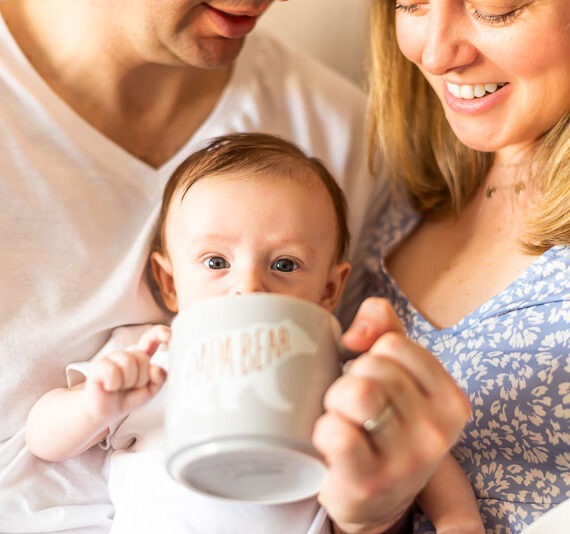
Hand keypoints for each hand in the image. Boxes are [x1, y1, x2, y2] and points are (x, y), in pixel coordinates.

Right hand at [85, 325, 169, 423]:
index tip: (167, 336)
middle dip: (141, 378)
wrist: (105, 410)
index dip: (160, 333)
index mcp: (141, 358)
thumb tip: (156, 369)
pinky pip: (113, 371)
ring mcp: (112, 358)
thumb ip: (159, 378)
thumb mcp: (150, 390)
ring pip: (128, 363)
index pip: (152, 339)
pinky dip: (113, 384)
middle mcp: (127, 354)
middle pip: (142, 358)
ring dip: (127, 382)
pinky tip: (109, 387)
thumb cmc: (127, 397)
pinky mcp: (99, 365)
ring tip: (120, 387)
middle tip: (132, 387)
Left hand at [313, 298, 470, 533]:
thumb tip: (356, 335)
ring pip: (356, 393)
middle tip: (355, 407)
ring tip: (344, 420)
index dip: (372, 356)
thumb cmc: (383, 420)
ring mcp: (406, 462)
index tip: (374, 380)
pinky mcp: (368, 483)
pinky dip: (324, 428)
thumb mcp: (395, 371)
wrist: (374, 495)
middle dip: (352, 379)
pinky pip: (337, 432)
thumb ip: (383, 325)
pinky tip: (331, 443)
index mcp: (451, 400)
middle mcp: (438, 433)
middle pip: (373, 367)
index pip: (394, 344)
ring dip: (336, 402)